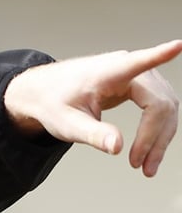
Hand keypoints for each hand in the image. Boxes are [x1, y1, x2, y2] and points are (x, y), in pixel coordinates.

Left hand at [4, 39, 181, 176]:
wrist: (44, 94)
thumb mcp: (67, 123)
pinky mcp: (141, 87)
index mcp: (109, 71)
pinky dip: (157, 132)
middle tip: (141, 167)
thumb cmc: (53, 103)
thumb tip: (117, 147)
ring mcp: (138, 76)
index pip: (139, 62)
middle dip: (155, 138)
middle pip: (160, 103)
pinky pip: (159, 110)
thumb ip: (92, 134)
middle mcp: (128, 68)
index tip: (177, 46)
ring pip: (166, 109)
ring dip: (160, 139)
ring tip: (145, 167)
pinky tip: (148, 152)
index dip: (160, 55)